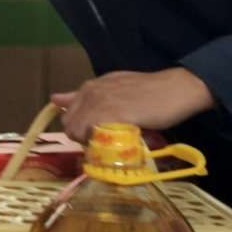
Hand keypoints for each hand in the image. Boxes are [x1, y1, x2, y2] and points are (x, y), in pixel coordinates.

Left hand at [52, 68, 214, 142]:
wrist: (176, 89)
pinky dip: (100, 144)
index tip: (96, 133)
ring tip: (111, 143)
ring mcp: (100, 103)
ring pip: (79, 133)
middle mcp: (90, 93)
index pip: (68, 115)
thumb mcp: (112, 87)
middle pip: (70, 126)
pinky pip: (94, 135)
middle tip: (105, 141)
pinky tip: (115, 143)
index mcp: (90, 87)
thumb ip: (85, 95)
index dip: (80, 128)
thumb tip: (55, 99)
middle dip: (82, 137)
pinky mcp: (112, 115)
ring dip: (91, 143)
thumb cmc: (149, 91)